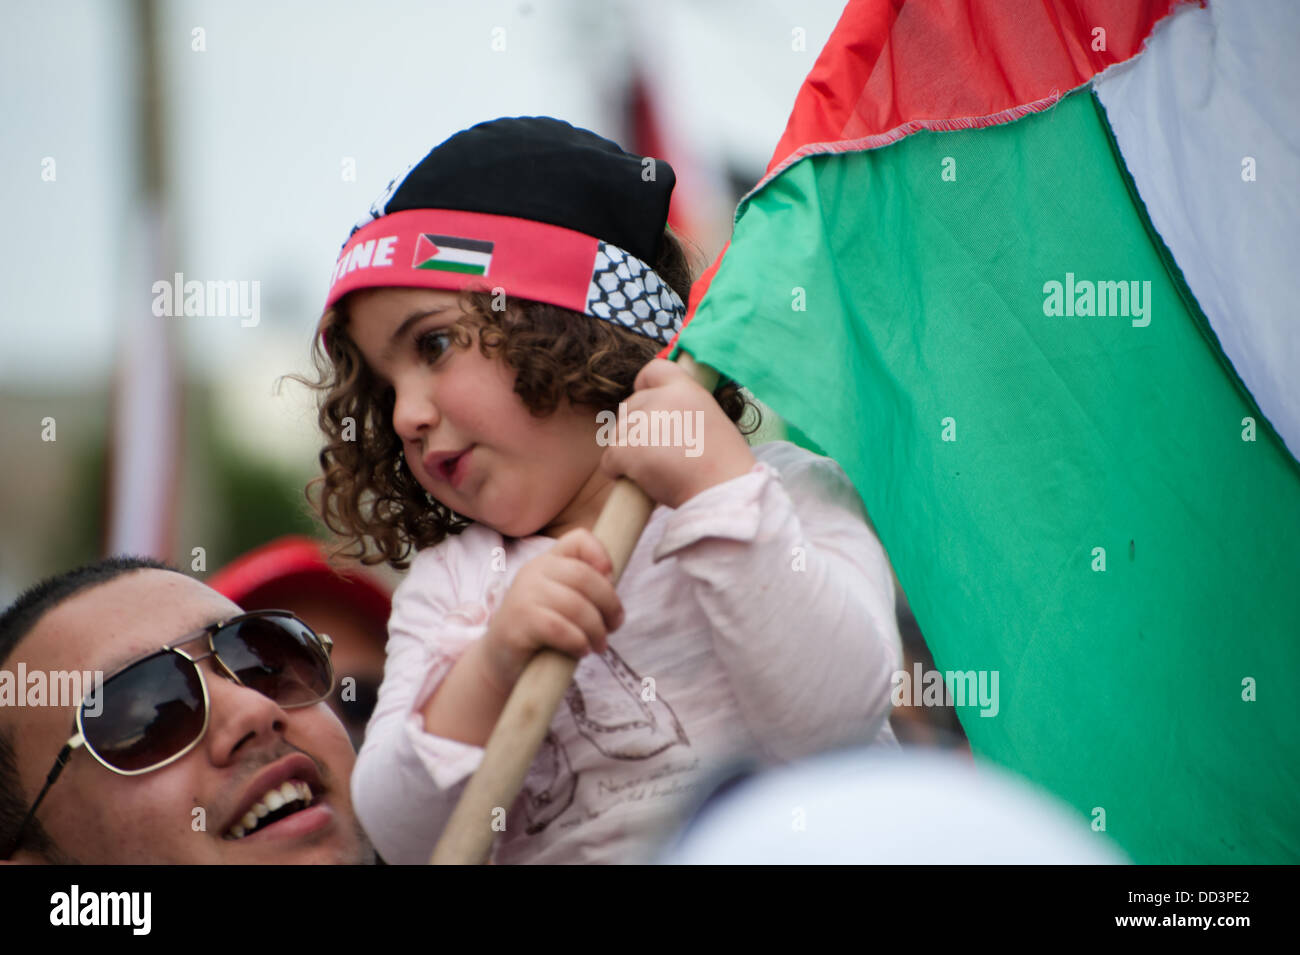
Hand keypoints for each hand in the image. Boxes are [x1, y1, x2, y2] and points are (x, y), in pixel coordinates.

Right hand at [480, 529, 624, 693]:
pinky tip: (581, 651)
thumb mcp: (564, 603)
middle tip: (613, 626)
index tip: (611, 582)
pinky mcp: (519, 622)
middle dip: (609, 603)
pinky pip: (559, 628)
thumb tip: (611, 581)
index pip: (579, 539)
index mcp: (547, 561)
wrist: (500, 659)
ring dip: (596, 629)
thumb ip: (586, 589)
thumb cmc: (541, 632)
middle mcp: (533, 572)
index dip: (602, 556)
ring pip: (575, 605)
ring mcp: (523, 595)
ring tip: (598, 645)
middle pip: (584, 576)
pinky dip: (578, 642)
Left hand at [598, 358, 756, 509]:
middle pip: (630, 406)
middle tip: (653, 453)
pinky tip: (636, 482)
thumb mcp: (711, 421)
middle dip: (634, 429)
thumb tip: (657, 419)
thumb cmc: (723, 468)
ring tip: (651, 471)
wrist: (723, 495)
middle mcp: (663, 399)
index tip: (646, 404)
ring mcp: (644, 423)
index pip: (654, 370)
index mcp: (687, 390)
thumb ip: (684, 411)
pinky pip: (609, 459)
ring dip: (626, 452)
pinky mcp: (629, 449)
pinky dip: (616, 472)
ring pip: (617, 434)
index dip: (644, 386)